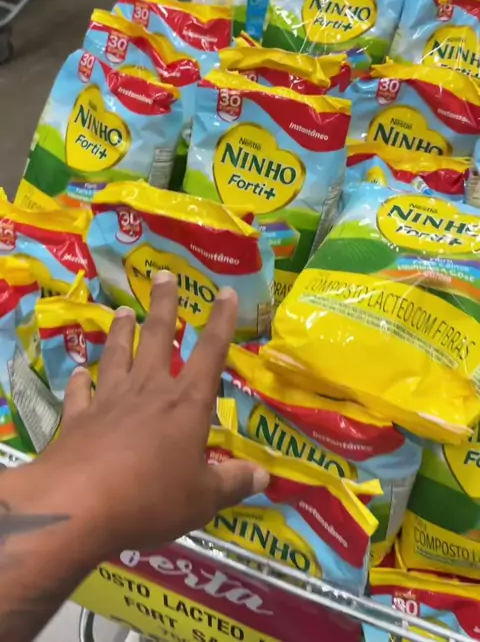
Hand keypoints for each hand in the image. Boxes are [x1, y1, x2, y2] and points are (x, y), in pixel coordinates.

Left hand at [36, 273, 268, 555]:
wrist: (79, 505)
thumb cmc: (151, 498)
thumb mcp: (203, 498)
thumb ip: (232, 483)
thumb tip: (265, 475)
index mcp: (186, 404)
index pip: (210, 353)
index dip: (221, 322)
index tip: (226, 292)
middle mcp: (148, 391)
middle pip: (157, 338)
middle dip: (164, 305)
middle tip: (164, 275)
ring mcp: (109, 401)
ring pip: (117, 355)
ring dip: (121, 332)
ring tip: (122, 310)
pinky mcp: (78, 419)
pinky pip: (80, 393)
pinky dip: (79, 381)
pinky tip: (78, 371)